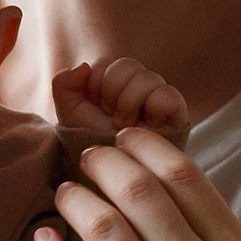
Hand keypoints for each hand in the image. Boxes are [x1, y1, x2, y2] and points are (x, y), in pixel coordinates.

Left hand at [34, 128, 240, 240]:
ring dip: (74, 201)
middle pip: (137, 193)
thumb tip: (163, 189)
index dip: (144, 147)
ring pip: (102, 231)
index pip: (184, 177)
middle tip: (85, 156)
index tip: (123, 137)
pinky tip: (42, 240)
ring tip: (64, 192)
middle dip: (103, 163)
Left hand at [51, 57, 190, 145]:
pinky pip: (168, 93)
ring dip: (129, 103)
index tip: (95, 108)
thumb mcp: (70, 113)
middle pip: (126, 64)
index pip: (105, 63)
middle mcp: (138, 88)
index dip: (94, 84)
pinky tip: (147, 125)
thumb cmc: (93, 145)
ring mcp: (159, 100)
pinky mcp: (177, 115)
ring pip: (147, 77)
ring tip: (125, 126)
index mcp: (114, 84)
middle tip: (110, 118)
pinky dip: (154, 106)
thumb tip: (83, 66)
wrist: (110, 177)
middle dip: (111, 92)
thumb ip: (63, 84)